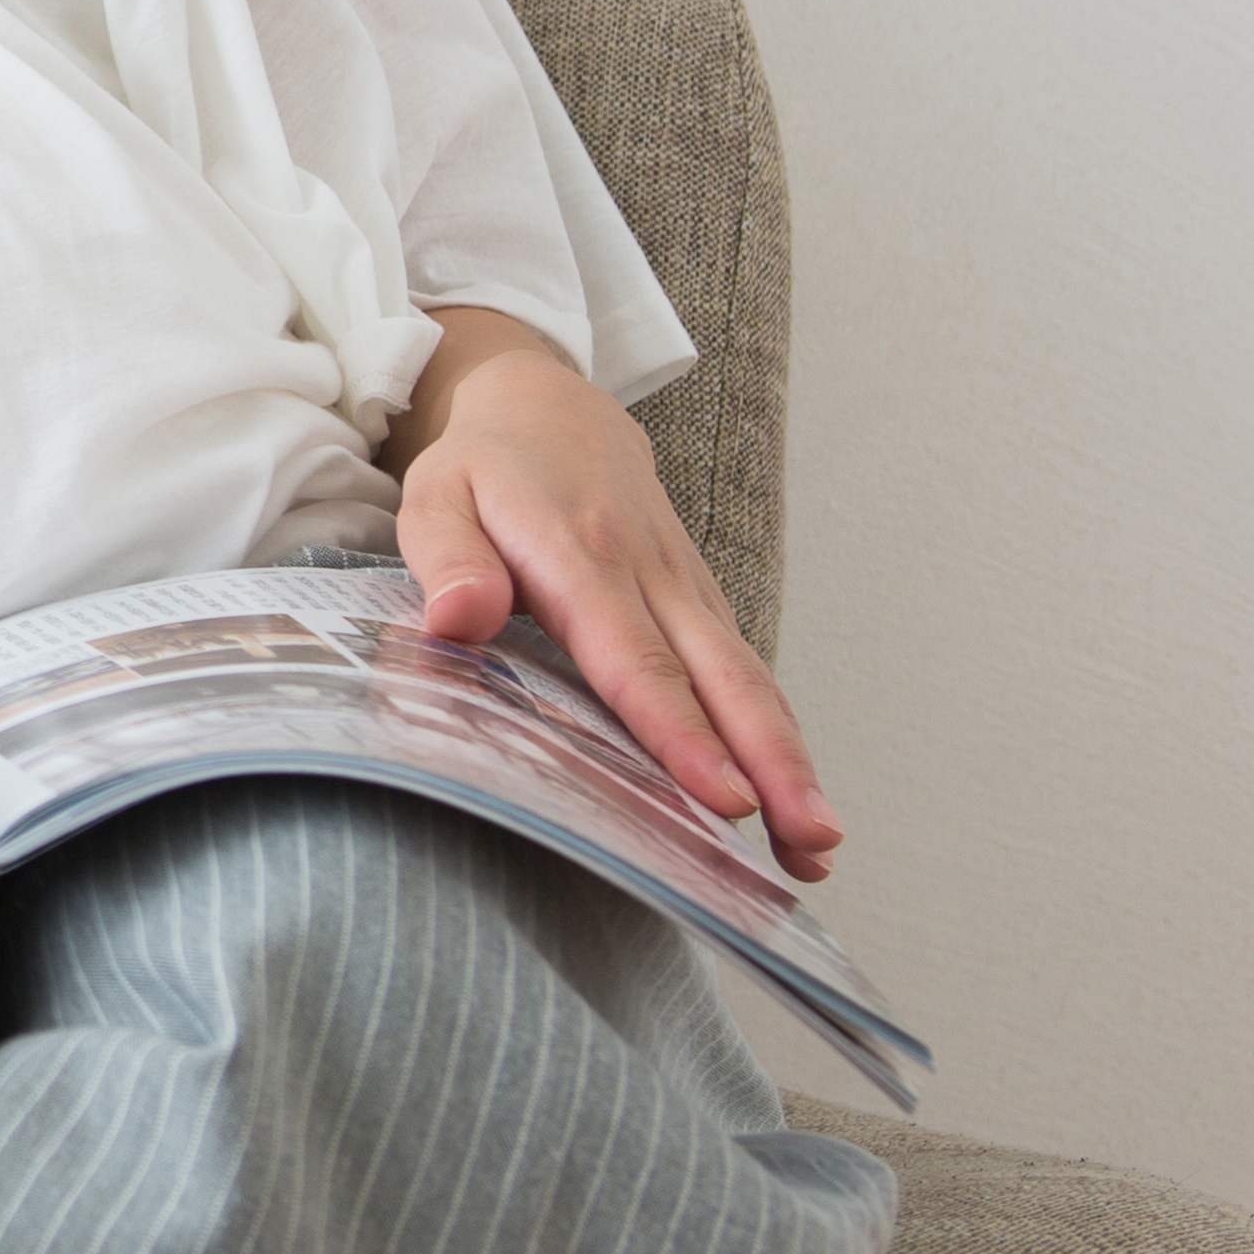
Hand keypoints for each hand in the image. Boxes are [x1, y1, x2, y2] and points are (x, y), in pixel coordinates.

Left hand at [391, 315, 841, 880]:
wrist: (550, 407)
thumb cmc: (485, 469)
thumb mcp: (435, 499)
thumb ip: (448, 561)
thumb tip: (457, 621)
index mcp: (583, 556)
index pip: (636, 660)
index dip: (681, 733)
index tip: (724, 797)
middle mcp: (652, 576)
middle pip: (723, 680)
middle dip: (773, 765)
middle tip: (810, 842)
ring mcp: (687, 589)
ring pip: (748, 682)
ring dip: (791, 763)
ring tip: (818, 847)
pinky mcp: (701, 602)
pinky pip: (744, 673)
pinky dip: (777, 736)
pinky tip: (792, 799)